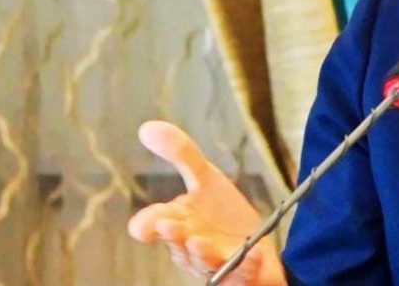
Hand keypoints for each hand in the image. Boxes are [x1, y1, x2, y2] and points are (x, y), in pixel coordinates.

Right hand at [127, 121, 286, 285]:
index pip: (156, 223)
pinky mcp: (242, 274)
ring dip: (201, 252)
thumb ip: (181, 154)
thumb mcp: (206, 179)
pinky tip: (253, 255)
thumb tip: (147, 127)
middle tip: (168, 225)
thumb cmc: (221, 216)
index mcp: (179, 223)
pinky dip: (246, 264)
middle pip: (178, 243)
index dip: (148, 223)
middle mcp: (191, 247)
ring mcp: (215, 263)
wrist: (257, 245)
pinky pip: (243, 272)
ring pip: (205, 262)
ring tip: (198, 241)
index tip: (142, 224)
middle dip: (174, 235)